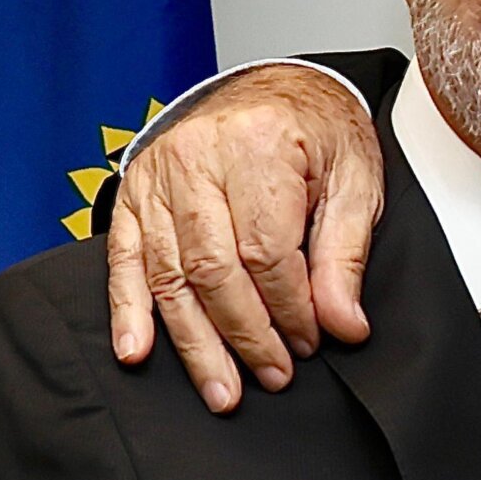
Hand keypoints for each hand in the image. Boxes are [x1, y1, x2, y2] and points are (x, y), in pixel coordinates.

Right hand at [106, 65, 385, 410]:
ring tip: (221, 389)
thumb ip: (347, 256)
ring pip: (169, 275)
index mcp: (258, 145)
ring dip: (195, 342)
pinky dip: (128, 311)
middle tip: (275, 376)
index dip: (290, 308)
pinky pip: (124, 259)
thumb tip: (343, 324)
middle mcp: (198, 157)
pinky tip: (136, 352)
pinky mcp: (133, 193)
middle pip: (213, 268)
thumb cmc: (318, 133)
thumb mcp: (356, 183)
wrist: (276, 90)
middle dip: (246, 335)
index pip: (267, 251)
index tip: (313, 342)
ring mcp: (157, 176)